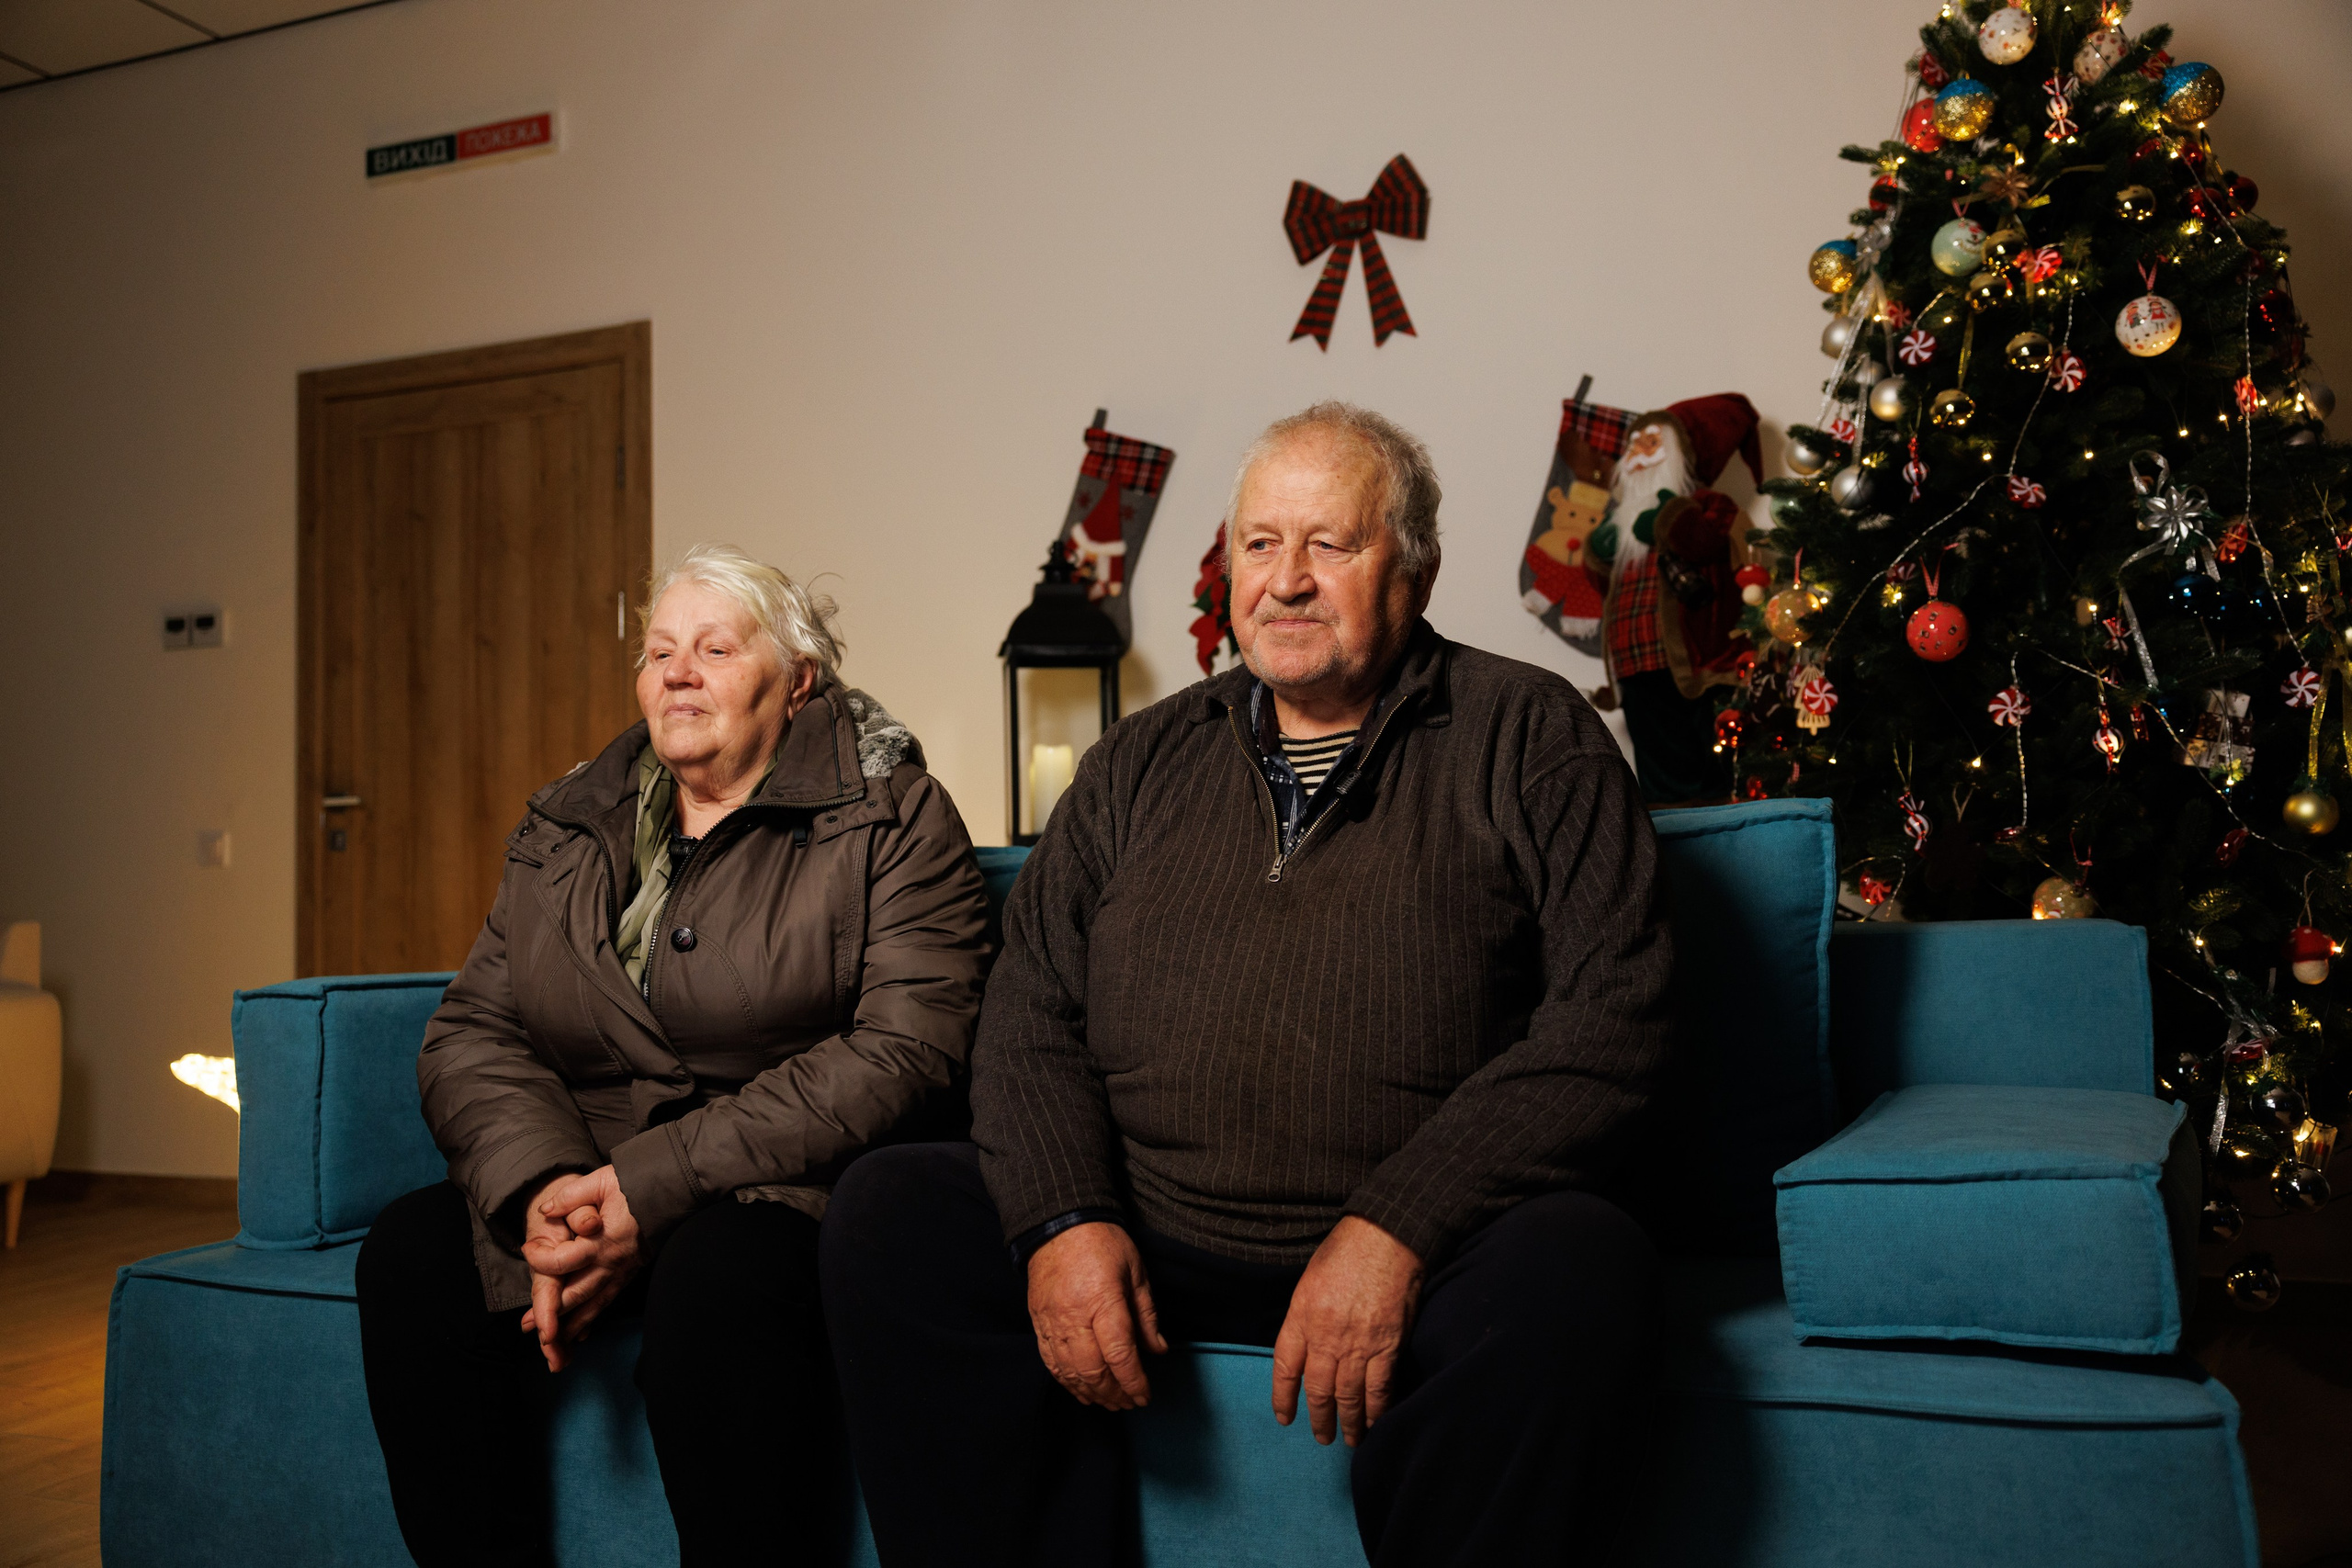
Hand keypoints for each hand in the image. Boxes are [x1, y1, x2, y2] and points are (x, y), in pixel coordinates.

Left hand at [518, 1165, 641, 1370]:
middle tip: (527, 1325)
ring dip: (570, 1324)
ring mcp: (623, 1270)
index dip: (540, 1258)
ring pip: (593, 1304)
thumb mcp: (601, 1181)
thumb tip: (545, 1211)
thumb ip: (570, 1196)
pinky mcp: (630, 1273)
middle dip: (549, 1313)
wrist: (672, 1188)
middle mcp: (612, 1262)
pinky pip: (608, 1301)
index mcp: (602, 1240)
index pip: (563, 1261)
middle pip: (576, 1294)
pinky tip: (580, 1332)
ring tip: (550, 1342)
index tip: (527, 1248)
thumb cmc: (635, 1183)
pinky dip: (592, 1318)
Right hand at [1026, 1221, 1167, 1410]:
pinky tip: (1082, 1391)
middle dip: (1114, 1393)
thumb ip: (1146, 1314)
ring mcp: (1052, 1322)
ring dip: (1091, 1393)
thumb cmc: (1103, 1243)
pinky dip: (1067, 1382)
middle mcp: (1073, 1317)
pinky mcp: (1038, 1323)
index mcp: (1102, 1300)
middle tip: (1130, 1402)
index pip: (1119, 1354)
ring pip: (1070, 1371)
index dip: (1134, 1381)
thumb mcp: (1136, 1271)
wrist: (1058, 1223)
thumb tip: (1158, 1350)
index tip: (1145, 1396)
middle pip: (1093, 1370)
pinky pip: (1050, 1362)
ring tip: (1110, 1402)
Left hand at [1272, 1216, 1423, 1447]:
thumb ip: (1305, 1317)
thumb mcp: (1310, 1281)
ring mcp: (1358, 1344)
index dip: (1284, 1397)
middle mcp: (1325, 1336)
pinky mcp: (1388, 1346)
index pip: (1286, 1368)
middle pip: (1318, 1389)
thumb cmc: (1346, 1250)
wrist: (1386, 1237)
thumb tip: (1308, 1348)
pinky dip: (1376, 1410)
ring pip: (1348, 1396)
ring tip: (1348, 1440)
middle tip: (1321, 1436)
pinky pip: (1379, 1388)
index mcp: (1301, 1317)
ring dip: (1348, 1423)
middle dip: (1319, 1418)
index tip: (1285, 1418)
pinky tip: (1375, 1423)